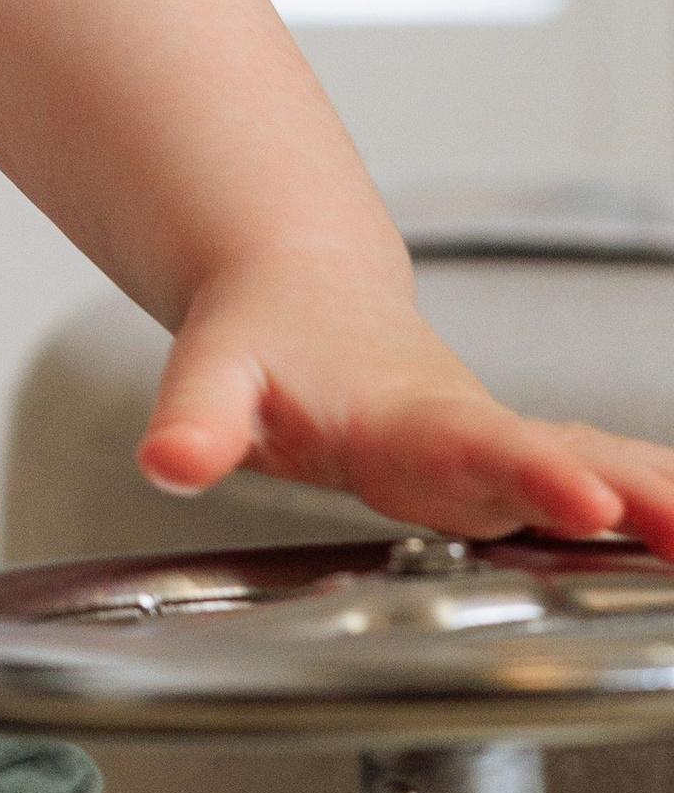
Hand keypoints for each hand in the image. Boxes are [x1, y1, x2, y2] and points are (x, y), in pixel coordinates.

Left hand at [140, 269, 673, 557]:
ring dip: (659, 497)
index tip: (585, 501)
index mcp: (403, 413)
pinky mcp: (507, 461)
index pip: (476, 444)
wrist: (296, 291)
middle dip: (631, 493)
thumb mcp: (214, 373)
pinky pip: (597, 475)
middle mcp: (465, 427)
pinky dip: (653, 497)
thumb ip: (196, 416)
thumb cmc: (263, 339)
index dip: (532, 472)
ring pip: (596, 463)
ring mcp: (493, 445)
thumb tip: (167, 461)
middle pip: (563, 456)